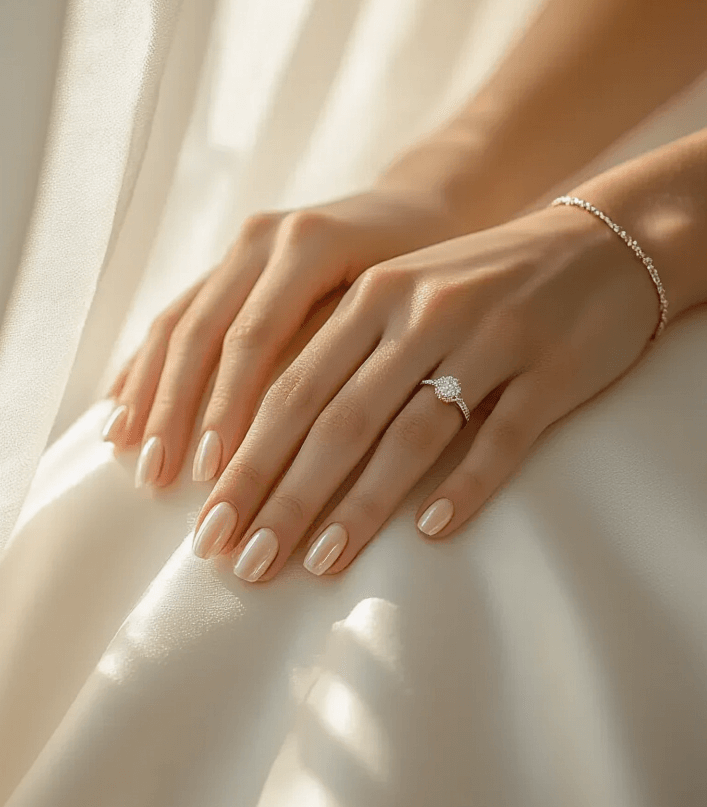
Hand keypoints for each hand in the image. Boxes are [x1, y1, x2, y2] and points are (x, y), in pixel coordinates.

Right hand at [101, 187, 458, 487]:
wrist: (426, 205)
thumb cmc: (433, 267)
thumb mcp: (408, 304)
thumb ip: (354, 353)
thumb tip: (314, 447)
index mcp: (308, 244)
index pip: (253, 337)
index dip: (226, 408)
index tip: (211, 473)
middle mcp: (265, 238)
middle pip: (203, 333)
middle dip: (175, 412)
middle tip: (157, 480)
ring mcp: (241, 246)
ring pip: (178, 323)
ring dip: (150, 394)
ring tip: (129, 456)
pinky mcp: (230, 262)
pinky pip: (177, 314)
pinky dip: (145, 365)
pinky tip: (120, 409)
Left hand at [190, 202, 663, 581]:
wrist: (599, 243)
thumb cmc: (480, 284)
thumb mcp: (402, 295)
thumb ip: (338, 351)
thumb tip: (252, 441)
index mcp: (373, 294)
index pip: (291, 386)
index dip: (244, 457)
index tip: (207, 523)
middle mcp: (422, 312)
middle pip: (336, 417)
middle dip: (281, 494)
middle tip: (240, 560)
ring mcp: (489, 338)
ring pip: (410, 433)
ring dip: (359, 505)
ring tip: (316, 563)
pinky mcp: (548, 369)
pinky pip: (501, 438)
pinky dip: (464, 486)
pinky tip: (432, 532)